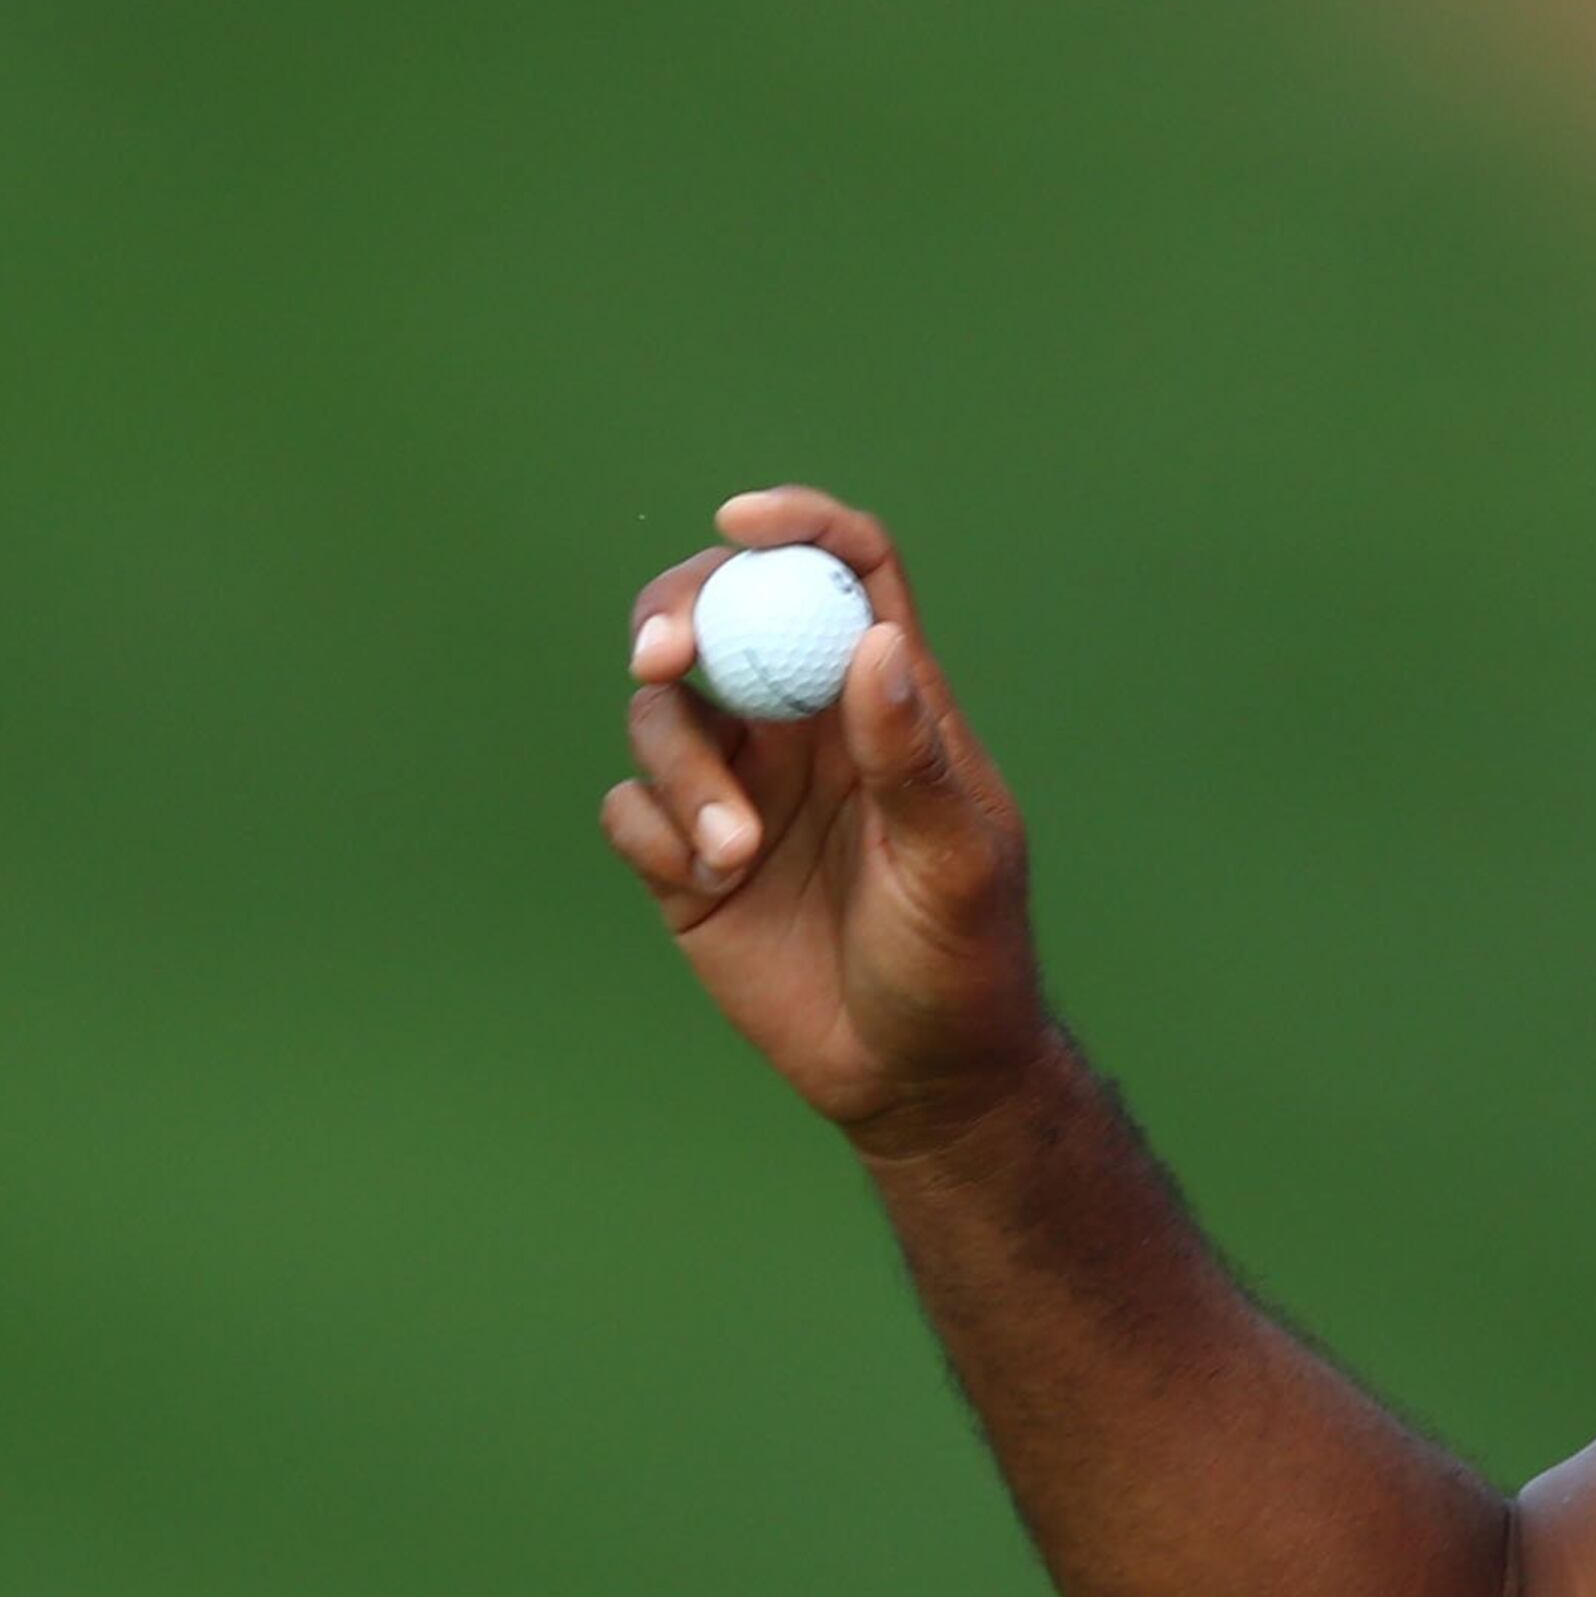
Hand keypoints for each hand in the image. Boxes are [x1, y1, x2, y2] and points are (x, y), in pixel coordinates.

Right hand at [601, 487, 1043, 1144]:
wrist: (916, 1074)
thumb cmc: (964, 959)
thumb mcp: (956, 860)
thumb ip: (912, 756)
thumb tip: (874, 644)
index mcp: (884, 699)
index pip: (843, 572)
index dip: (796, 526)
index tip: (742, 522)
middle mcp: (805, 725)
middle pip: (722, 616)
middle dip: (678, 616)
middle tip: (662, 655)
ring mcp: (742, 787)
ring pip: (664, 714)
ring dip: (679, 768)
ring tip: (732, 850)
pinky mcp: (687, 858)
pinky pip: (631, 809)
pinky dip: (654, 833)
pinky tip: (709, 884)